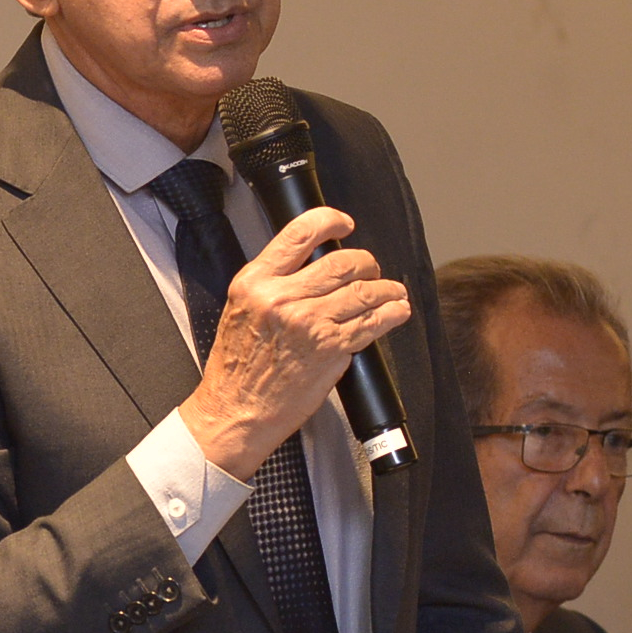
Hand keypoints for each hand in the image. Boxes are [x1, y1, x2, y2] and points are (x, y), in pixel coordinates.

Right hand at [177, 209, 412, 480]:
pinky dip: (392, 313)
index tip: (345, 224)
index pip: (299, 234)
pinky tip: (396, 310)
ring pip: (363, 290)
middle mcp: (282, 298)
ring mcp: (308, 322)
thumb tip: (315, 269)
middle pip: (342, 261)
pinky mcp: (330, 348)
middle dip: (366, 263)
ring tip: (392, 292)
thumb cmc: (236, 369)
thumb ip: (273, 286)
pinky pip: (373, 322)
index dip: (330, 220)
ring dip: (386, 289)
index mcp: (255, 282)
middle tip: (370, 271)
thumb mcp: (241, 310)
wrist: (235, 412)